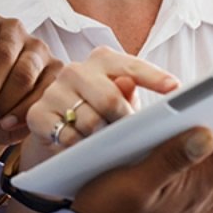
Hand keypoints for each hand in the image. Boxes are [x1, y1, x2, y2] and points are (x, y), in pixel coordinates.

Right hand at [23, 47, 178, 160]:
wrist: (57, 136)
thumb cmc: (100, 116)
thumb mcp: (121, 106)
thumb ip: (134, 97)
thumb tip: (151, 91)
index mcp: (103, 61)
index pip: (131, 67)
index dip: (154, 77)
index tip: (175, 88)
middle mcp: (77, 70)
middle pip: (110, 98)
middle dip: (125, 122)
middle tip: (132, 138)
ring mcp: (54, 90)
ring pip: (89, 121)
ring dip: (101, 140)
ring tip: (105, 146)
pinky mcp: (37, 113)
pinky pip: (66, 136)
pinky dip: (78, 147)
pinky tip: (81, 150)